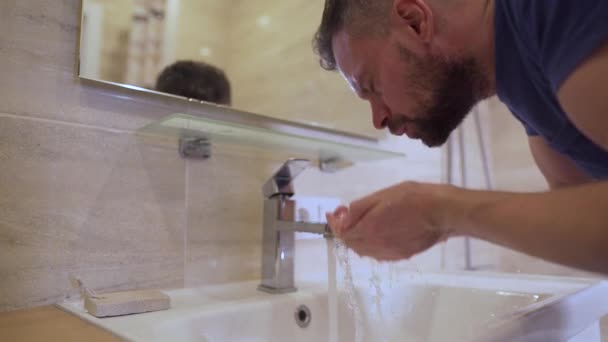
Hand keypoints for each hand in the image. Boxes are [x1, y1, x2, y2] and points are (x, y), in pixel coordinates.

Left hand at [326, 182, 456, 260]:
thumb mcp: (383, 195)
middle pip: (351, 243)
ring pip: (364, 251)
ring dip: (357, 238)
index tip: (333, 213)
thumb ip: (360, 208)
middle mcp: (376, 245)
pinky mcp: (401, 255)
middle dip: (344, 230)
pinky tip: (376, 233)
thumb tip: (342, 218)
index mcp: (370, 229)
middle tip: (346, 215)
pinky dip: (370, 245)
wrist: (443, 213)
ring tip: (360, 223)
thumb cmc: (414, 197)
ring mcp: (390, 253)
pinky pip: (378, 254)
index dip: (334, 223)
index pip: (342, 232)